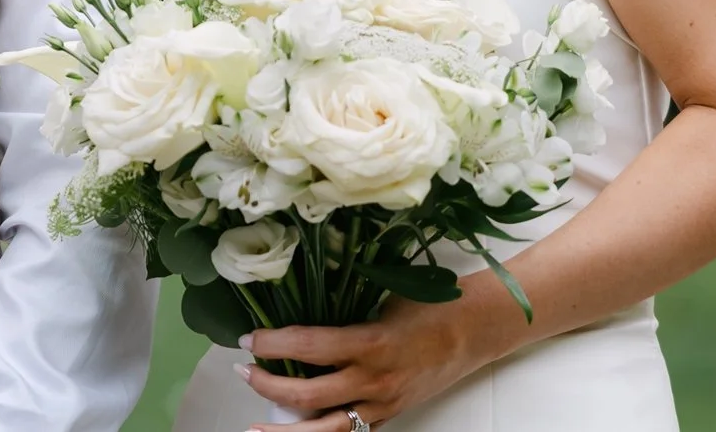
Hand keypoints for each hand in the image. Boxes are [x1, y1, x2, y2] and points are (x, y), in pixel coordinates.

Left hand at [234, 293, 503, 431]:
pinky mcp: (388, 416)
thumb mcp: (380, 297)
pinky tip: (295, 428)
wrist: (472, 331)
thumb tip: (294, 299)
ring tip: (253, 428)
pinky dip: (318, 431)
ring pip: (324, 430)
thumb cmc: (427, 306)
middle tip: (243, 371)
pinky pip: (347, 431)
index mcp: (370, 342)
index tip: (247, 339)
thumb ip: (341, 308)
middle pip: (307, 394)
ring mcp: (380, 404)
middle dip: (266, 385)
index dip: (271, 344)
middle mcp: (372, 380)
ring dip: (284, 430)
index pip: (308, 347)